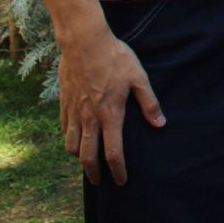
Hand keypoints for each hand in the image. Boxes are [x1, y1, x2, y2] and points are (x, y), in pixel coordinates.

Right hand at [57, 27, 163, 184]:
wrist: (85, 42)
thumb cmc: (115, 57)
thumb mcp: (139, 77)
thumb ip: (149, 103)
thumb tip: (160, 124)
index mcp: (110, 114)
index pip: (113, 152)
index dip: (118, 170)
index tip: (121, 181)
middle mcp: (90, 118)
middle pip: (87, 156)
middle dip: (93, 173)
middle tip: (99, 181)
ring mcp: (74, 111)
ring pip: (71, 145)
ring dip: (78, 158)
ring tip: (86, 162)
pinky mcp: (64, 103)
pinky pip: (63, 129)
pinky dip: (69, 139)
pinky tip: (74, 138)